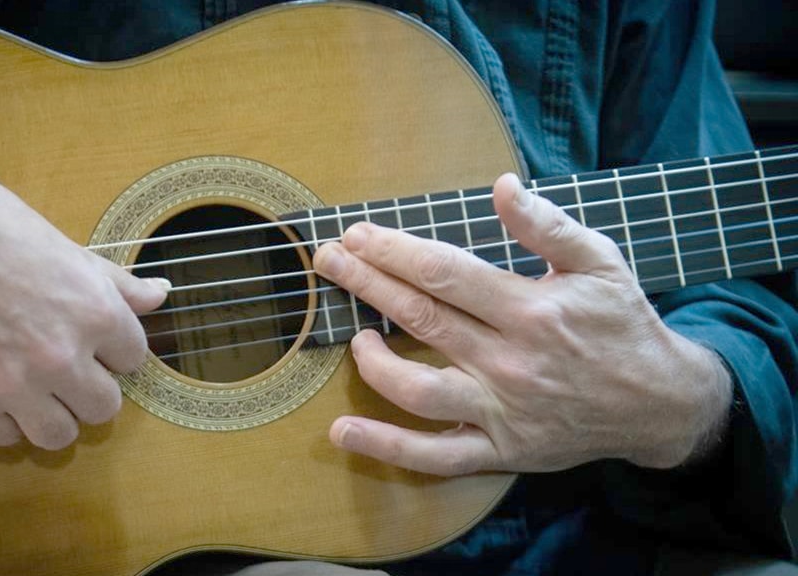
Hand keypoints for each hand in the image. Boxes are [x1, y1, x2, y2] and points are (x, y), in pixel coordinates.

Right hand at [0, 152, 168, 449]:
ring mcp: (12, 385)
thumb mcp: (65, 247)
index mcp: (95, 314)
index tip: (89, 337)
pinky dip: (4, 420)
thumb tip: (160, 294)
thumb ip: (115, 284)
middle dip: (89, 387)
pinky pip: (5, 437)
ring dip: (52, 414)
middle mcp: (62, 357)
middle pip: (104, 408)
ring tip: (33, 385)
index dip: (111, 348)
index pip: (134, 360)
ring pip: (60, 435)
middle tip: (63, 365)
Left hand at [313, 174, 732, 474]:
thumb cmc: (623, 324)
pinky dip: (386, 446)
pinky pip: (435, 455)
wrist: (658, 404)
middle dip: (365, 283)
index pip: (443, 272)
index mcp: (530, 309)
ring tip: (352, 335)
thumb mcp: (600, 261)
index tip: (358, 234)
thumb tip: (502, 186)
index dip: (393, 250)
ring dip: (372, 361)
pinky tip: (343, 430)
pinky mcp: (499, 448)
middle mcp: (509, 360)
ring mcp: (501, 410)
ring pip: (417, 388)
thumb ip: (548, 225)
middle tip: (329, 260)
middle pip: (420, 317)